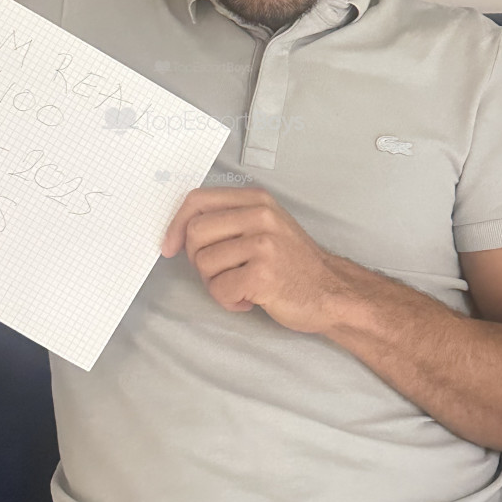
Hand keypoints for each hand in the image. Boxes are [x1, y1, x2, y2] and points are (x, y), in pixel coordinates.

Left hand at [160, 186, 344, 332]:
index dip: (176, 225)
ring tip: (242, 286)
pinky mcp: (264, 274)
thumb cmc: (292, 263)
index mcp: (256, 199)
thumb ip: (229, 220)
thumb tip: (180, 230)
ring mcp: (264, 244)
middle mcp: (260, 216)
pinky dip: (228, 301)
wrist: (331, 291)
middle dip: (199, 260)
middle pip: (195, 233)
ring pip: (204, 264)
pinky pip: (219, 289)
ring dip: (216, 284)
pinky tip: (250, 299)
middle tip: (223, 272)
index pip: (197, 200)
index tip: (170, 246)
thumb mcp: (265, 226)